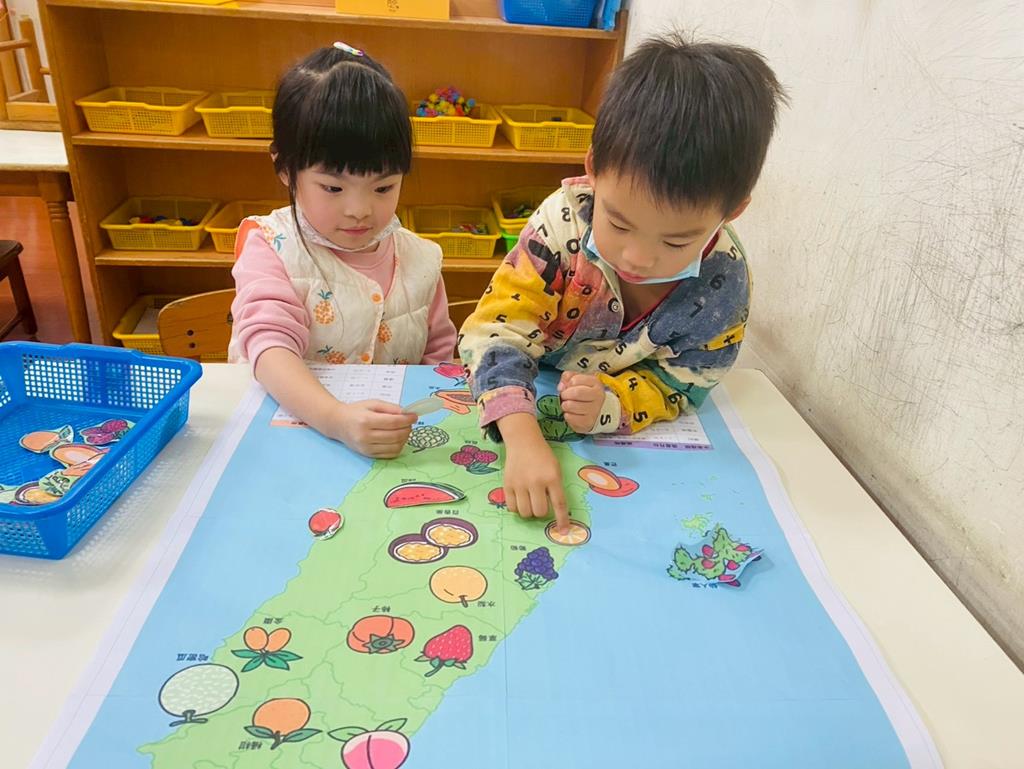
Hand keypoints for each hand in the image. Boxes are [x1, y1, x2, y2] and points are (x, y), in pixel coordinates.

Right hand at [330, 400, 416, 457]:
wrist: (338, 424)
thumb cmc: (356, 411)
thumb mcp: (372, 403)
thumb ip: (390, 408)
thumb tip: (406, 414)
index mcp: (366, 421)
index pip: (393, 422)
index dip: (407, 420)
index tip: (414, 416)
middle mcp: (365, 436)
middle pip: (395, 435)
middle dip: (407, 429)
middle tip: (410, 423)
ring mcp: (366, 448)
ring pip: (394, 446)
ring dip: (404, 439)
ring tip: (404, 430)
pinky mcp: (368, 455)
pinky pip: (389, 454)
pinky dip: (398, 447)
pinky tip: (398, 439)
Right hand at [498, 413, 570, 532]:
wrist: (523, 442)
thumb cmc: (543, 456)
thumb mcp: (555, 469)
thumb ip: (555, 488)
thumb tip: (553, 512)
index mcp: (552, 477)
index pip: (559, 504)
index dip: (562, 519)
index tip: (564, 531)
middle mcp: (536, 481)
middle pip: (539, 511)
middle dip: (541, 512)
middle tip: (540, 503)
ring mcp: (520, 483)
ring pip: (525, 512)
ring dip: (529, 511)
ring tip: (529, 502)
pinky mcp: (507, 484)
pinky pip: (512, 507)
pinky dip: (517, 508)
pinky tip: (520, 499)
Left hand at [558, 372, 605, 433]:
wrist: (596, 411)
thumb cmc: (584, 394)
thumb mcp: (578, 380)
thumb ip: (568, 377)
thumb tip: (561, 386)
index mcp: (595, 383)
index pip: (575, 380)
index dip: (567, 384)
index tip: (567, 387)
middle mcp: (598, 396)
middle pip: (575, 393)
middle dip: (565, 394)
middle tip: (564, 397)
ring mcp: (594, 410)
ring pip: (571, 405)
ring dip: (565, 405)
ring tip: (567, 405)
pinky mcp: (588, 422)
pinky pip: (570, 418)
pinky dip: (567, 415)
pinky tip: (570, 413)